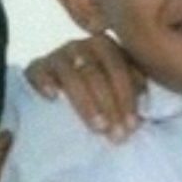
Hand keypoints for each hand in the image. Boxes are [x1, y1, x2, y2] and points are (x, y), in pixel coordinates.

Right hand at [24, 35, 144, 142]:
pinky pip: (38, 71)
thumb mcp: (118, 92)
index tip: (132, 126)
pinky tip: (52, 97)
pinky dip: (45, 82)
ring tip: (97, 127)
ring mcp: (58, 56)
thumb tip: (146, 109)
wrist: (63, 96)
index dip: (127, 97)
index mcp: (106, 47)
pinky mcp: (36, 67)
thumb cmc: (98, 97)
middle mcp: (81, 46)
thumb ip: (133, 91)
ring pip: (71, 75)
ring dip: (86, 103)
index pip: (119, 68)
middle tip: (117, 134)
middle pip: (96, 72)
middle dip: (109, 105)